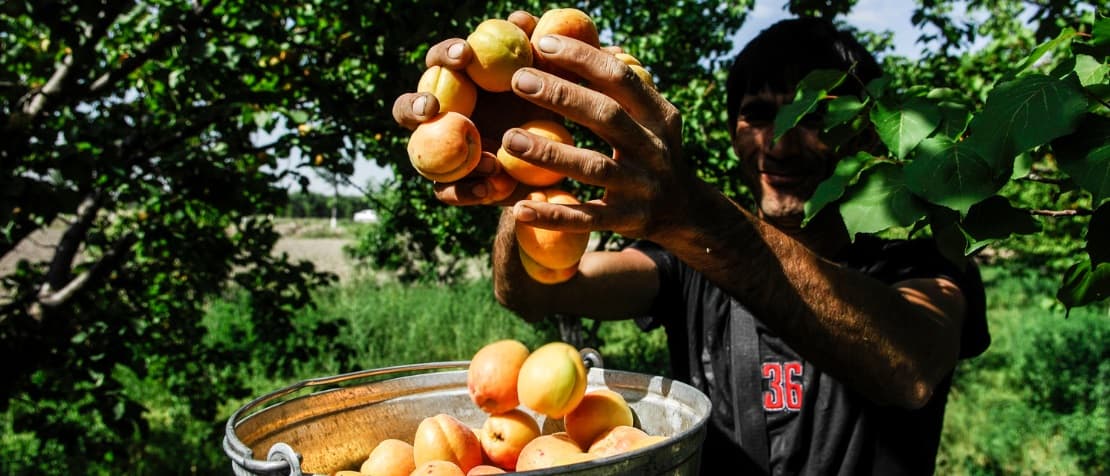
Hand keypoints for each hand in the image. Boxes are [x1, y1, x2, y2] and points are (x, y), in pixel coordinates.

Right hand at [391, 11, 555, 205]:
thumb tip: (522, 20)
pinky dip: (466, 191)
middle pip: (407, 108)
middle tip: (434, 106)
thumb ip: (538, 47)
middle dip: (415, 105)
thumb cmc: (548, 102)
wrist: (561, 152)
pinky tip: (493, 188)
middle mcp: (441, 117)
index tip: (465, 54)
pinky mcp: (456, 185)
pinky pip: (446, 192)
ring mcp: (443, 152)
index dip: (445, 55)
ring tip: (487, 160)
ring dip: (446, 156)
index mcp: (457, 83)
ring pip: (421, 156)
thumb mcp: (553, 75)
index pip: (438, 62)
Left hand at [500, 34, 694, 242]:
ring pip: (593, 168)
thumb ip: (623, 87)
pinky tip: (519, 209)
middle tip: (519, 80)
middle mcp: (654, 149)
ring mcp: (642, 187)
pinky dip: (552, 214)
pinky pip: (585, 218)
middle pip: (607, 116)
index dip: (583, 59)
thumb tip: (591, 46)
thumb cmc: (650, 152)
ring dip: (550, 154)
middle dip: (562, 95)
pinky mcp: (627, 220)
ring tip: (510, 139)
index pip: (620, 78)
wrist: (683, 211)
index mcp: (659, 116)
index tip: (544, 45)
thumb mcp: (651, 118)